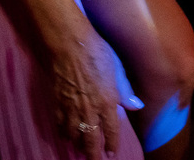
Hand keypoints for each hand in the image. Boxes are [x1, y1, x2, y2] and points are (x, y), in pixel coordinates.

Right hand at [51, 28, 143, 159]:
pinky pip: (59, 123)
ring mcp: (71, 106)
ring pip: (73, 134)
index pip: (111, 129)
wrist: (70, 45)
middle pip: (89, 137)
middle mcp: (89, 108)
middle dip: (92, 152)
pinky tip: (65, 135)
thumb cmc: (98, 53)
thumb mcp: (118, 70)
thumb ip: (125, 91)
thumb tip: (136, 106)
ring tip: (80, 149)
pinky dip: (62, 132)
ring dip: (77, 144)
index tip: (112, 153)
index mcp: (107, 101)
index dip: (111, 143)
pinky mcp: (57, 101)